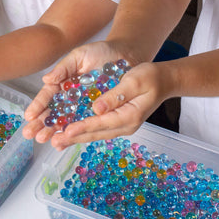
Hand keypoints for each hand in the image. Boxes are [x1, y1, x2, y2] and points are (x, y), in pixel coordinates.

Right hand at [23, 41, 133, 142]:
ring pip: (66, 120)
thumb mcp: (80, 56)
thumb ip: (63, 68)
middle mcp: (71, 96)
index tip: (29, 116)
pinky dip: (74, 134)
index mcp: (63, 82)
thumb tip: (46, 80)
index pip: (48, 95)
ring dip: (54, 131)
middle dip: (42, 123)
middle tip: (30, 134)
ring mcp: (83, 106)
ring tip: (43, 140)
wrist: (125, 55)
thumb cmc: (101, 52)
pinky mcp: (97, 113)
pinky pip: (85, 124)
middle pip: (54, 112)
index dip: (38, 105)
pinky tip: (63, 142)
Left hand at [50, 62, 168, 149]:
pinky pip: (99, 129)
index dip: (82, 127)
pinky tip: (70, 133)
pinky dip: (84, 131)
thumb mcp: (134, 81)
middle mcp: (125, 125)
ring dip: (76, 138)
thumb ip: (116, 95)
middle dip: (74, 138)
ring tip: (56, 142)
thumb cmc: (150, 76)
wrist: (164, 80)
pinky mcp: (118, 122)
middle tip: (54, 142)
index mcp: (129, 115)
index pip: (101, 123)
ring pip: (95, 133)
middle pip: (96, 133)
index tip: (66, 131)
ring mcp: (122, 125)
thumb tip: (96, 108)